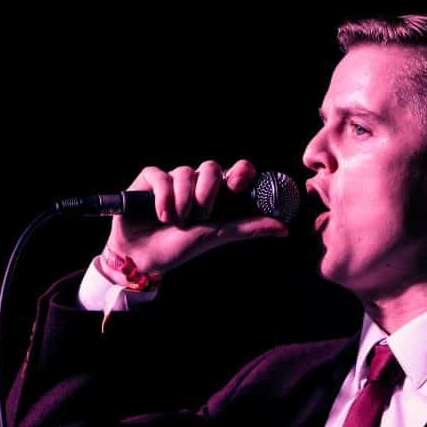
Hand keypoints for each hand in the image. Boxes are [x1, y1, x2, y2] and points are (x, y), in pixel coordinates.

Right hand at [104, 160, 288, 273]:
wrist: (142, 258)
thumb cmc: (179, 247)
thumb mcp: (217, 236)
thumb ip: (248, 228)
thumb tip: (284, 228)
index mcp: (217, 194)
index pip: (236, 170)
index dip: (241, 173)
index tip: (238, 184)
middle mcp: (196, 184)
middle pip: (211, 168)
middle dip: (207, 194)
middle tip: (200, 217)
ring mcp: (173, 180)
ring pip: (185, 173)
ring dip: (183, 201)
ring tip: (176, 222)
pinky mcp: (149, 179)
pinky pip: (161, 175)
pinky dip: (163, 197)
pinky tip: (161, 215)